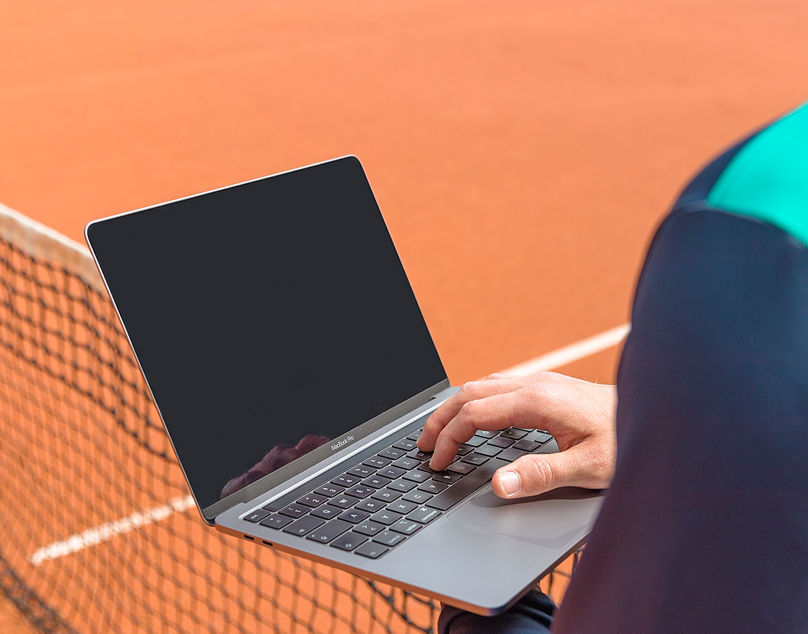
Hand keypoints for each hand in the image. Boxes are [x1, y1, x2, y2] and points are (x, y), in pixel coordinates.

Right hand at [417, 371, 616, 498]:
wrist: (662, 413)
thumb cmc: (628, 441)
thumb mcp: (588, 468)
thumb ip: (540, 475)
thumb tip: (497, 486)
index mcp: (538, 401)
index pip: (474, 413)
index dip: (448, 437)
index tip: (437, 461)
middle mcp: (535, 384)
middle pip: (470, 392)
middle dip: (440, 417)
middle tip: (422, 445)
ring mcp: (542, 381)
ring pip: (482, 385)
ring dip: (456, 407)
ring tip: (440, 431)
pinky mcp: (548, 385)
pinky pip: (498, 385)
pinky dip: (475, 401)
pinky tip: (477, 418)